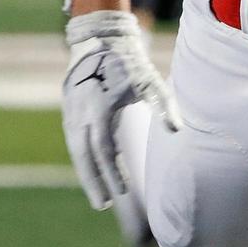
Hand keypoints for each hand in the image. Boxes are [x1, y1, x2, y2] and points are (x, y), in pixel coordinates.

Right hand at [62, 10, 181, 209]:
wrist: (101, 41)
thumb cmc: (130, 63)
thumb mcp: (150, 81)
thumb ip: (164, 106)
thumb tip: (177, 130)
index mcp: (99, 109)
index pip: (105, 150)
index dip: (113, 172)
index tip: (123, 191)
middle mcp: (81, 114)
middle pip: (86, 157)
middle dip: (95, 183)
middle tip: (104, 205)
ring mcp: (72, 114)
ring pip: (77, 152)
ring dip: (87, 174)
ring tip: (98, 196)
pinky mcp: (70, 112)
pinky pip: (75, 142)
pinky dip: (83, 160)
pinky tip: (92, 172)